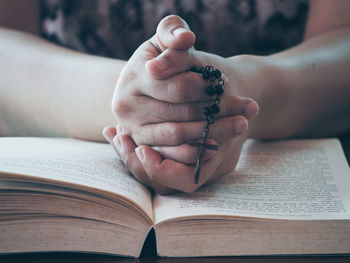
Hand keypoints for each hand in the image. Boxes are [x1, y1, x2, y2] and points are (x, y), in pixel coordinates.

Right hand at [108, 15, 258, 192]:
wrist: (155, 85)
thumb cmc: (166, 59)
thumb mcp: (166, 38)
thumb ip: (173, 30)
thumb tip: (185, 40)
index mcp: (132, 76)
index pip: (178, 87)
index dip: (206, 86)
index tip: (225, 80)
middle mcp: (126, 107)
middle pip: (181, 113)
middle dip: (219, 109)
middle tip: (249, 107)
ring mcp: (134, 130)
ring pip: (179, 135)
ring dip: (215, 132)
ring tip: (242, 124)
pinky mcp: (144, 147)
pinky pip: (172, 155)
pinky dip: (197, 152)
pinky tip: (218, 144)